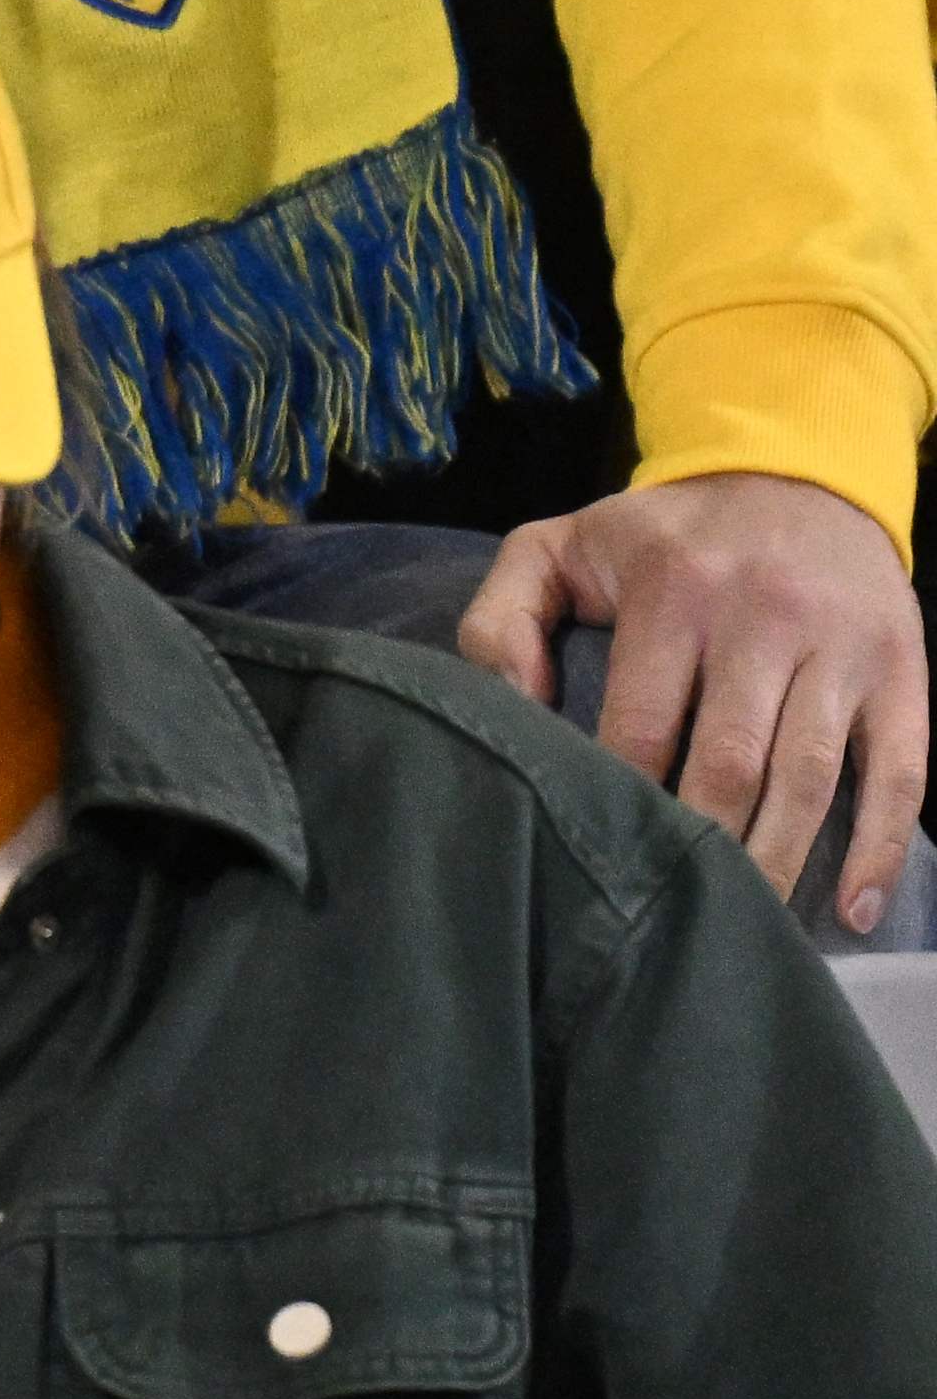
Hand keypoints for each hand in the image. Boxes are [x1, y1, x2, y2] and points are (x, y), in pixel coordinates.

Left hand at [458, 471, 927, 929]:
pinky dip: (879, 847)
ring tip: (747, 924)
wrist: (796, 474)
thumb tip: (513, 705)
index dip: (622, 797)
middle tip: (668, 912)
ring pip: (809, 778)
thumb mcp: (561, 546)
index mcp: (676, 592)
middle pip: (731, 764)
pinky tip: (852, 907)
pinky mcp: (901, 672)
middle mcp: (764, 618)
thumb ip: (501, 617)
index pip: (640, 723)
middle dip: (700, 847)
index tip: (600, 855)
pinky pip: (899, 773)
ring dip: (779, 861)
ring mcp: (841, 649)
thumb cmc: (663, 536)